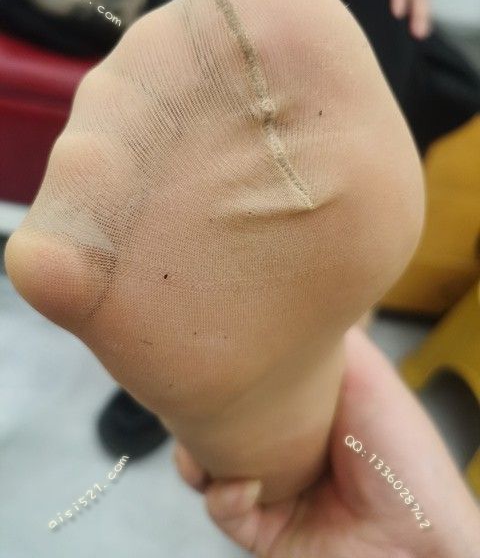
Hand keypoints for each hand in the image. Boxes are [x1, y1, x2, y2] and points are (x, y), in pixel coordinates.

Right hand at [175, 327, 479, 557]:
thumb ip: (330, 341)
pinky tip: (245, 485)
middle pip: (221, 424)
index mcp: (303, 409)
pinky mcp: (264, 528)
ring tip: (202, 447)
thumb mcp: (367, 377)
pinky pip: (223, 509)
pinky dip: (224, 496)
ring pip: (207, 467)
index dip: (225, 371)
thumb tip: (294, 299)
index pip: (250, 385)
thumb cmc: (404, 457)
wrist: (419, 537)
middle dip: (197, 413)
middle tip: (188, 400)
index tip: (206, 352)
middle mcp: (283, 446)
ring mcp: (272, 486)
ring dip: (194, 457)